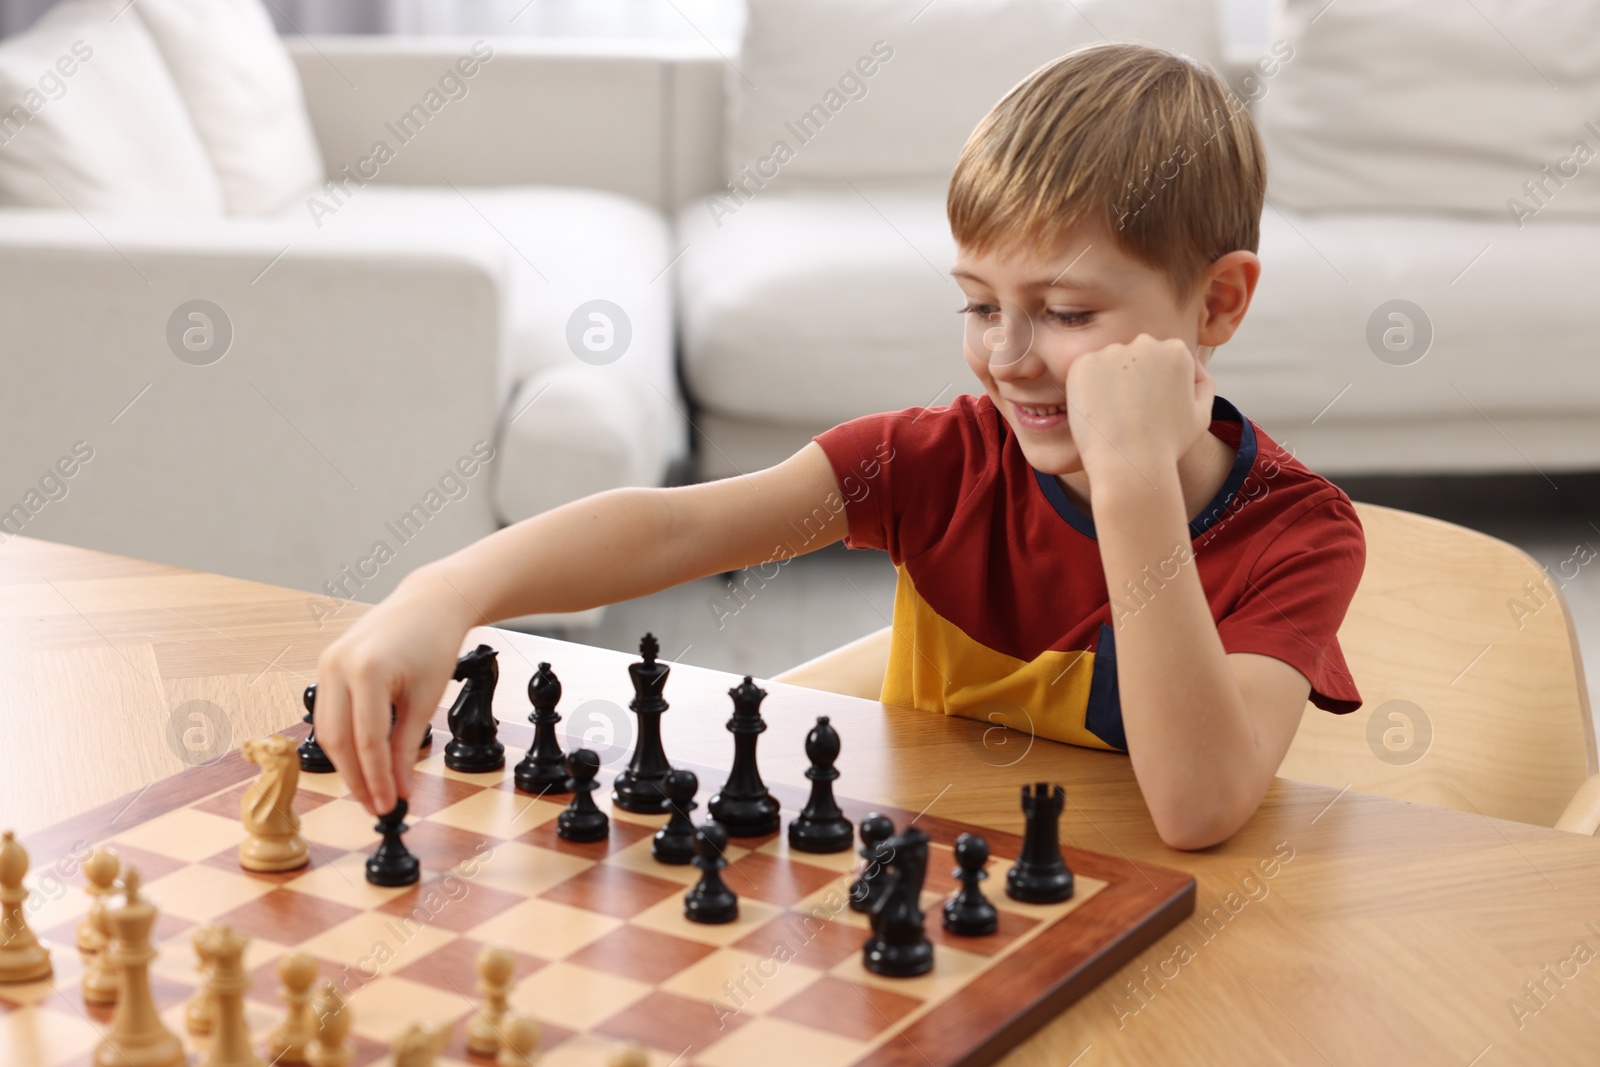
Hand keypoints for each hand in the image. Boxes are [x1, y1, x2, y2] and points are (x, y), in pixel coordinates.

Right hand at [313, 569, 474, 814]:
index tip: (390, 807)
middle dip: (356, 779)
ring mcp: (326, 663)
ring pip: (326, 730)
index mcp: (366, 671)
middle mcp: (337, 665)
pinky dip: (344, 739)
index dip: (377, 780)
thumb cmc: (434, 644)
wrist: (429, 603)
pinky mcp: (326, 664)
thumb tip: (400, 789)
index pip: (367, 742)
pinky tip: (362, 760)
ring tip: (371, 790)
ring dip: (347, 764)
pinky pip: (329, 712)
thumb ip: (407, 747)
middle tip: (377, 807)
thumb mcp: (426, 700)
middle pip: (337, 740)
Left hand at [1064, 333, 1214, 482]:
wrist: (1131, 464)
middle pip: (1134, 358)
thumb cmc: (1168, 445)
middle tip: (1129, 416)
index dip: (1152, 389)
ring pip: (1107, 364)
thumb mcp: (1200, 415)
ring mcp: (1112, 351)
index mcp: (1177, 350)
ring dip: (1107, 384)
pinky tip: (1096, 414)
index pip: (1160, 361)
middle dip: (1131, 381)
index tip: (1148, 412)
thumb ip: (1201, 383)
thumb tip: (1192, 362)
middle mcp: (1146, 343)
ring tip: (1113, 417)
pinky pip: (1083, 373)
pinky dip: (1085, 391)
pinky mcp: (1084, 363)